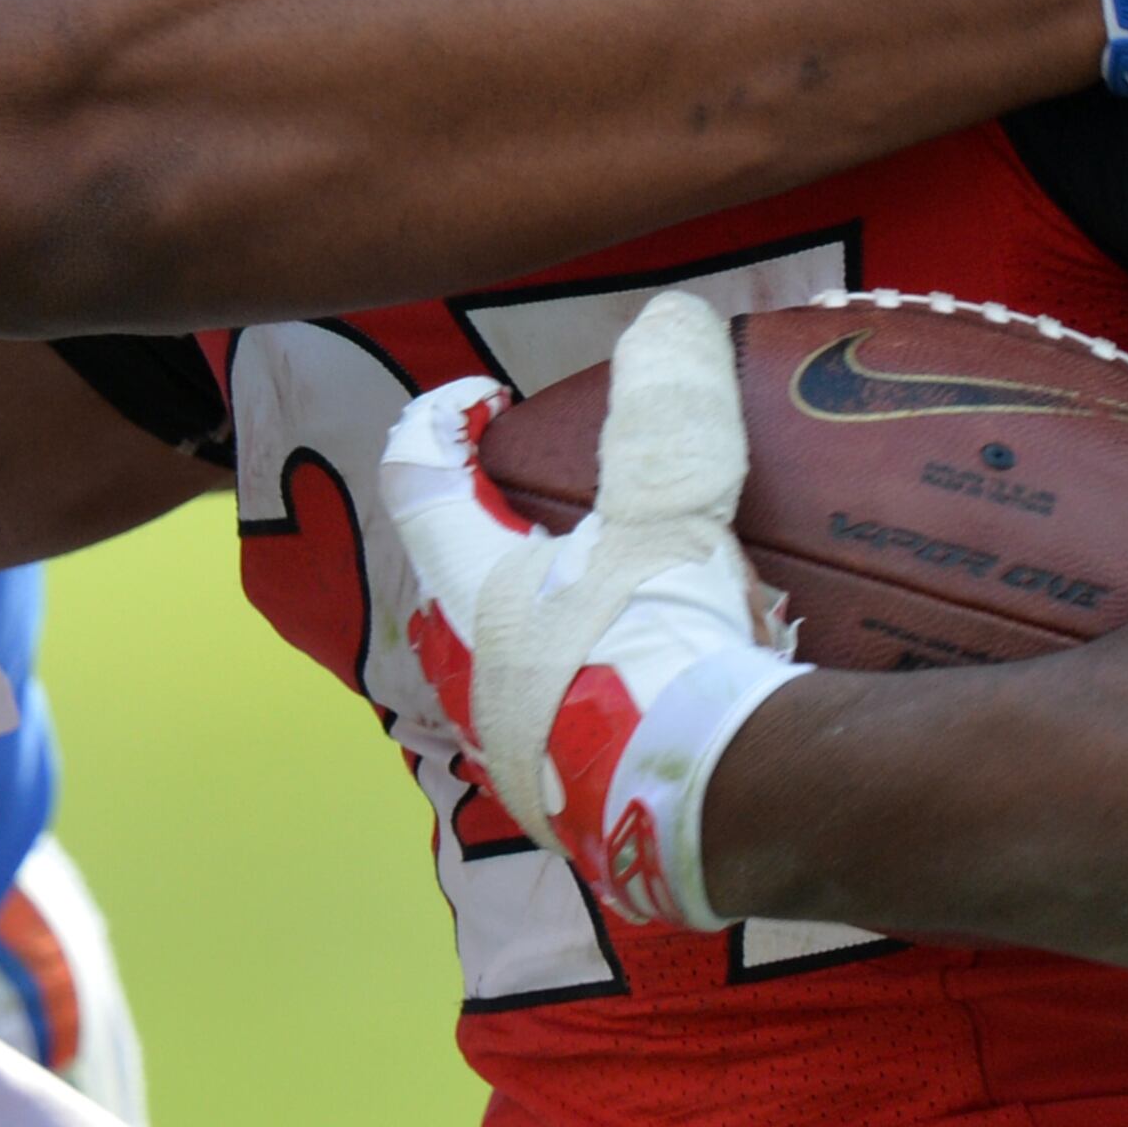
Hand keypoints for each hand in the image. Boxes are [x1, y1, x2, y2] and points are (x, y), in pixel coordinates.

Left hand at [379, 291, 802, 933]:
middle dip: (486, 529)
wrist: (714, 807)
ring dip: (534, 616)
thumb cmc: (663, 649)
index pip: (414, 479)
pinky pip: (550, 724)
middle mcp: (464, 670)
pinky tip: (648, 684)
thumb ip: (666, 412)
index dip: (440, 422)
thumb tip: (670, 318)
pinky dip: (583, 688)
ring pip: (492, 658)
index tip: (487, 398)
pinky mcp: (559, 804)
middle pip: (445, 576)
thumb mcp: (669, 515)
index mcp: (468, 588)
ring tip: (610, 592)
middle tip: (552, 501)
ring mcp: (505, 746)